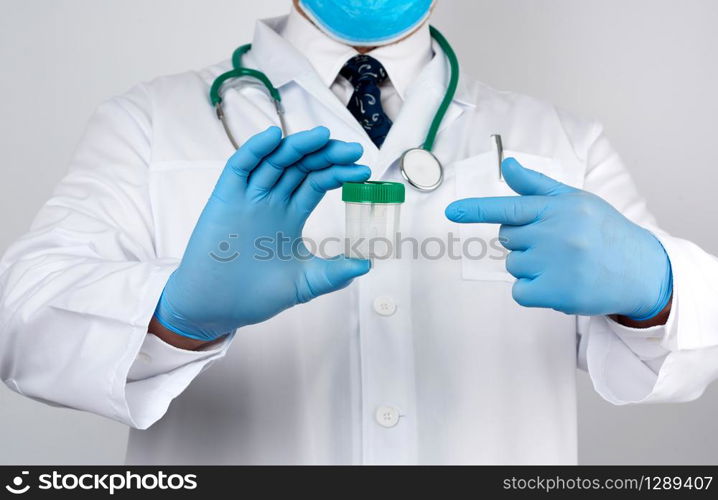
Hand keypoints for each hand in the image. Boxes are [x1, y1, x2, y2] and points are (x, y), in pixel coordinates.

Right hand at [154, 126, 371, 340]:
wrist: (216, 308)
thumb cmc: (255, 296)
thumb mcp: (304, 283)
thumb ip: (333, 274)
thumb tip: (366, 265)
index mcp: (290, 214)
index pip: (317, 182)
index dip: (338, 172)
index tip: (363, 170)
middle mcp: (271, 201)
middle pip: (301, 165)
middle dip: (327, 154)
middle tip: (353, 150)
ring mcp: (248, 198)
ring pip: (275, 160)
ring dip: (298, 145)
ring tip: (323, 136)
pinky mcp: (225, 199)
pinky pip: (240, 167)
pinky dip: (255, 150)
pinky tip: (275, 137)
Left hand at [445, 158, 671, 318]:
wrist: (642, 271)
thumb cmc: (604, 232)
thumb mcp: (576, 201)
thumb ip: (537, 186)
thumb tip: (508, 165)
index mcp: (559, 207)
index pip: (510, 207)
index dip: (477, 210)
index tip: (451, 212)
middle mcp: (556, 233)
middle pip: (507, 238)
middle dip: (524, 241)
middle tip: (556, 245)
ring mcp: (557, 264)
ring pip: (513, 265)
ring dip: (530, 267)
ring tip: (563, 265)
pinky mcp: (557, 292)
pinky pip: (520, 292)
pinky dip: (533, 291)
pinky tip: (558, 284)